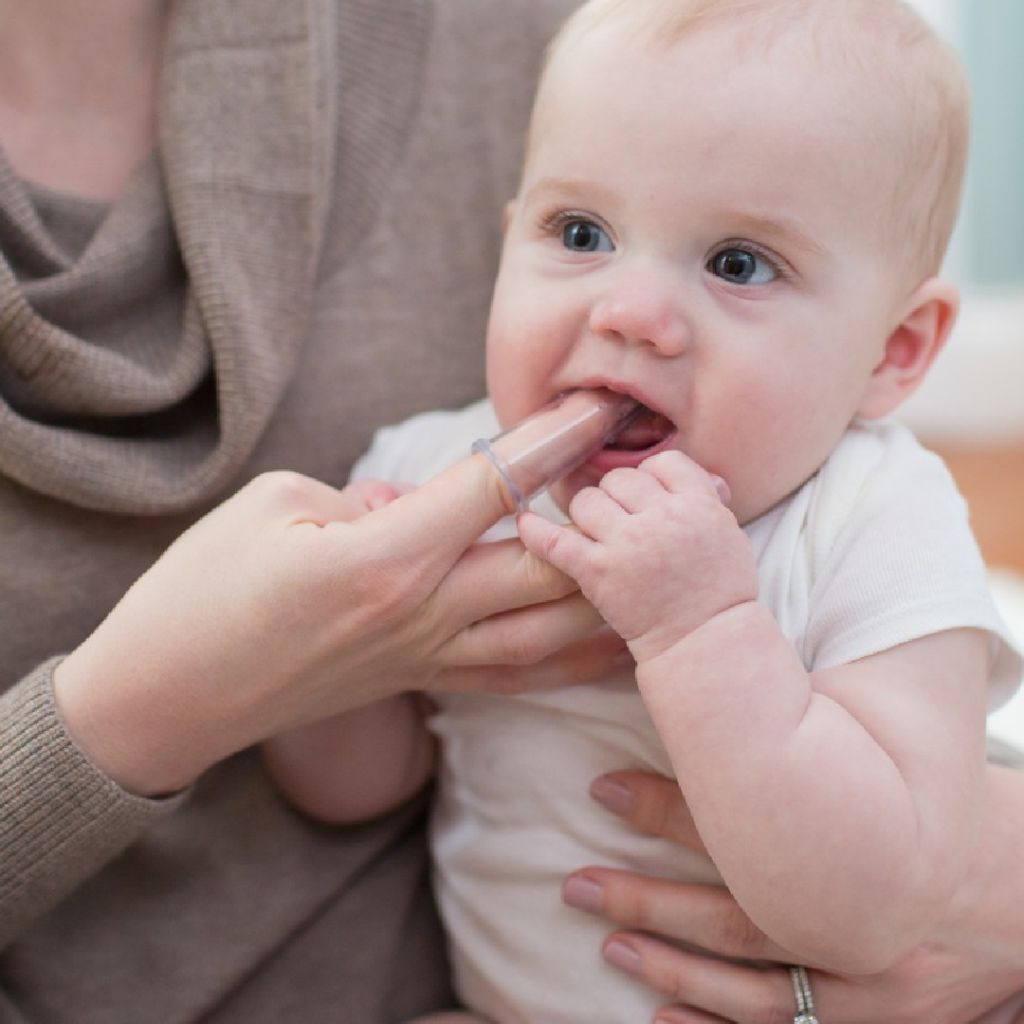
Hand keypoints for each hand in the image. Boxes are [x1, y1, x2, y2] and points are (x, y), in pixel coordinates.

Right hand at [54, 454, 616, 795]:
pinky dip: (575, 658)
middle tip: (655, 474)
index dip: (554, 439)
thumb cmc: (206, 588)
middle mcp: (423, 614)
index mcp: (385, 557)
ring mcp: (428, 658)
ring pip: (550, 631)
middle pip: (547, 562)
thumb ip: (365, 497)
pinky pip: (518, 676)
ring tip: (659, 554)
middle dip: (607, 513)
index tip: (600, 404)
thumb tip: (419, 502)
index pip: (495, 486)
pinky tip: (616, 642)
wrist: (172, 694)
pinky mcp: (421, 682)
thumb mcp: (276, 507)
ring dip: (611, 590)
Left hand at [517, 450, 754, 662]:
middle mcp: (662, 517)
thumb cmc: (719, 592)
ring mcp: (627, 544)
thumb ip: (704, 498)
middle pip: (620, 479)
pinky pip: (556, 541)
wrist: (704, 642)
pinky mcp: (598, 572)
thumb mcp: (728, 534)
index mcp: (698, 504)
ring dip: (588, 514)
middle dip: (618, 497)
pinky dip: (536, 531)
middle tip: (622, 521)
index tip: (648, 497)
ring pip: (587, 501)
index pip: (662, 463)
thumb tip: (690, 474)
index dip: (651, 477)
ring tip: (597, 534)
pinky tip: (525, 524)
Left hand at [564, 768, 1023, 1023]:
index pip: (744, 827)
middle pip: (736, 916)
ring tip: (608, 944)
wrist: (1023, 894)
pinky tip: (659, 1017)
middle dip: (649, 900)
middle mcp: (858, 925)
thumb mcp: (889, 769)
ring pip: (754, 990)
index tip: (602, 787)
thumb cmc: (951, 815)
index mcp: (856, 847)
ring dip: (671, 968)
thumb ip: (815, 750)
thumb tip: (724, 706)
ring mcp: (871, 989)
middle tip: (577, 883)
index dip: (667, 807)